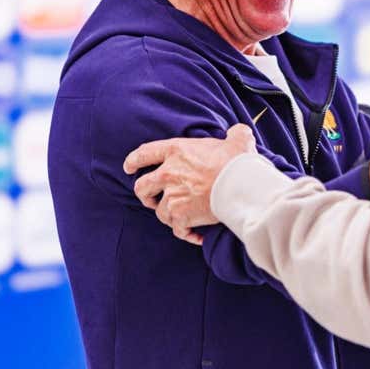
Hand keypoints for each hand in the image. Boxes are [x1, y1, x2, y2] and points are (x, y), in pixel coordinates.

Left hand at [123, 125, 257, 244]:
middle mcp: (167, 174)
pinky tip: (197, 236)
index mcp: (176, 151)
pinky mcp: (181, 217)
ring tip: (182, 218)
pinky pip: (178, 230)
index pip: (144, 154)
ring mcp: (172, 197)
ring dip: (170, 216)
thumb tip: (238, 132)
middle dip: (144, 195)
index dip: (133, 161)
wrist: (240, 186)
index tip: (129, 168)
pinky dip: (187, 234)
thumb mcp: (238, 138)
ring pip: (160, 212)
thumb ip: (234, 133)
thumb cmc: (236, 161)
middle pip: (141, 187)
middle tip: (151, 199)